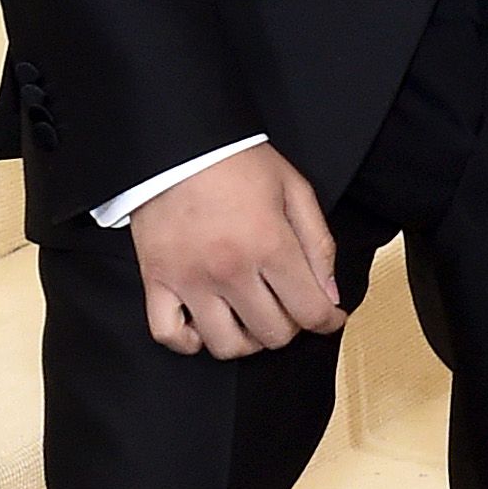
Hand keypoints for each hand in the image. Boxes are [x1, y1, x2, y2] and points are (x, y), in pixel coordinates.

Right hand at [131, 143, 343, 357]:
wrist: (178, 143)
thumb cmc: (237, 162)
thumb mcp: (294, 190)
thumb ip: (319, 244)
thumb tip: (329, 296)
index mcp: (269, 244)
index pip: (310, 310)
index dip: (328, 321)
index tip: (330, 317)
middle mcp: (230, 269)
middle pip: (272, 333)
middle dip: (290, 326)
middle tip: (288, 307)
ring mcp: (190, 279)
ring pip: (226, 345)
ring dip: (247, 340)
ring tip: (251, 319)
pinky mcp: (157, 280)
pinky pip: (169, 335)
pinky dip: (189, 342)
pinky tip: (205, 326)